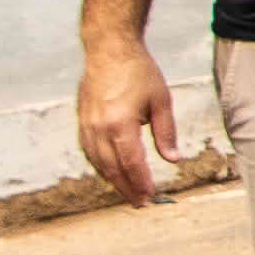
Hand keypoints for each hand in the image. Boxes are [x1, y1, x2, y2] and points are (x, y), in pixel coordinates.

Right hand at [78, 29, 182, 204]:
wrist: (109, 50)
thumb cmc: (139, 72)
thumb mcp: (161, 100)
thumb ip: (166, 132)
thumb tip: (173, 160)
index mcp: (120, 124)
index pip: (131, 163)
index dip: (141, 183)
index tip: (150, 197)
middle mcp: (99, 129)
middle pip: (112, 168)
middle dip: (127, 188)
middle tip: (141, 203)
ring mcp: (87, 126)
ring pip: (98, 163)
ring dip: (113, 180)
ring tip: (129, 193)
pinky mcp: (81, 122)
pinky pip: (89, 152)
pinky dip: (101, 166)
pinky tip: (111, 172)